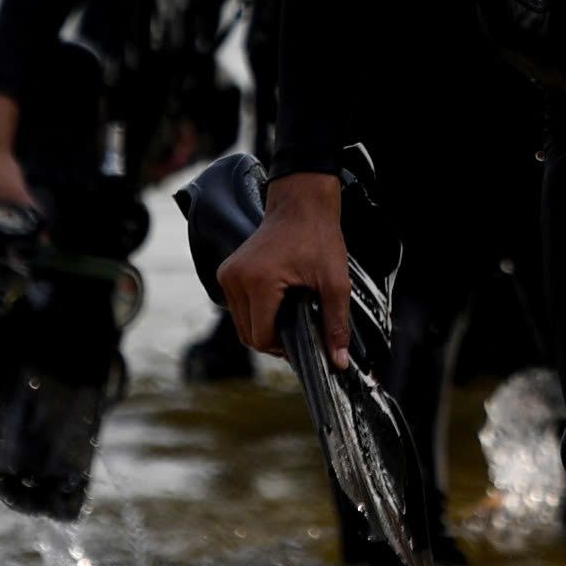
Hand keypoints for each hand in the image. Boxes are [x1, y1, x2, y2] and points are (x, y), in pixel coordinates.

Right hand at [219, 171, 353, 367]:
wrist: (301, 203)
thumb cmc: (320, 237)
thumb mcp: (336, 282)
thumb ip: (336, 323)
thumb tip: (339, 362)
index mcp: (259, 282)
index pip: (261, 338)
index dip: (284, 348)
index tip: (305, 342)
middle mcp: (235, 279)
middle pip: (248, 334)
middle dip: (273, 340)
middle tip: (301, 332)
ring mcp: (227, 274)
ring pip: (241, 323)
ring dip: (263, 327)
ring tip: (291, 316)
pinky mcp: (227, 271)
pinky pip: (238, 307)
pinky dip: (256, 313)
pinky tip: (279, 304)